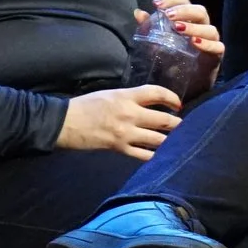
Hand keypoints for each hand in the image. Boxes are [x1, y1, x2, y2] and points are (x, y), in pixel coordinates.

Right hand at [59, 85, 181, 159]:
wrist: (66, 123)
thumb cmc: (86, 105)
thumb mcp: (110, 94)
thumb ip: (130, 98)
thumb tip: (149, 104)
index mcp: (126, 96)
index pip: (157, 93)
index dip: (172, 98)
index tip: (178, 104)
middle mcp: (130, 114)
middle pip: (163, 120)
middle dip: (177, 124)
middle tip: (181, 126)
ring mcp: (126, 133)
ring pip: (158, 139)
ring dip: (168, 140)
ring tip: (172, 140)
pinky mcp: (120, 148)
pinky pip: (144, 155)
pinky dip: (153, 155)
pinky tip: (156, 154)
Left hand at [136, 0, 224, 89]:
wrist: (186, 86)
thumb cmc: (173, 60)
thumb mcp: (157, 43)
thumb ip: (149, 28)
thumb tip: (138, 13)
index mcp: (188, 20)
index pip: (184, 1)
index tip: (156, 4)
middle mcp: (202, 27)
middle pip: (199, 11)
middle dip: (184, 10)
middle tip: (168, 16)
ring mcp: (211, 42)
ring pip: (209, 28)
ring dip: (194, 26)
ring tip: (179, 28)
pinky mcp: (216, 56)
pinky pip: (217, 47)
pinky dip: (207, 44)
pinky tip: (194, 42)